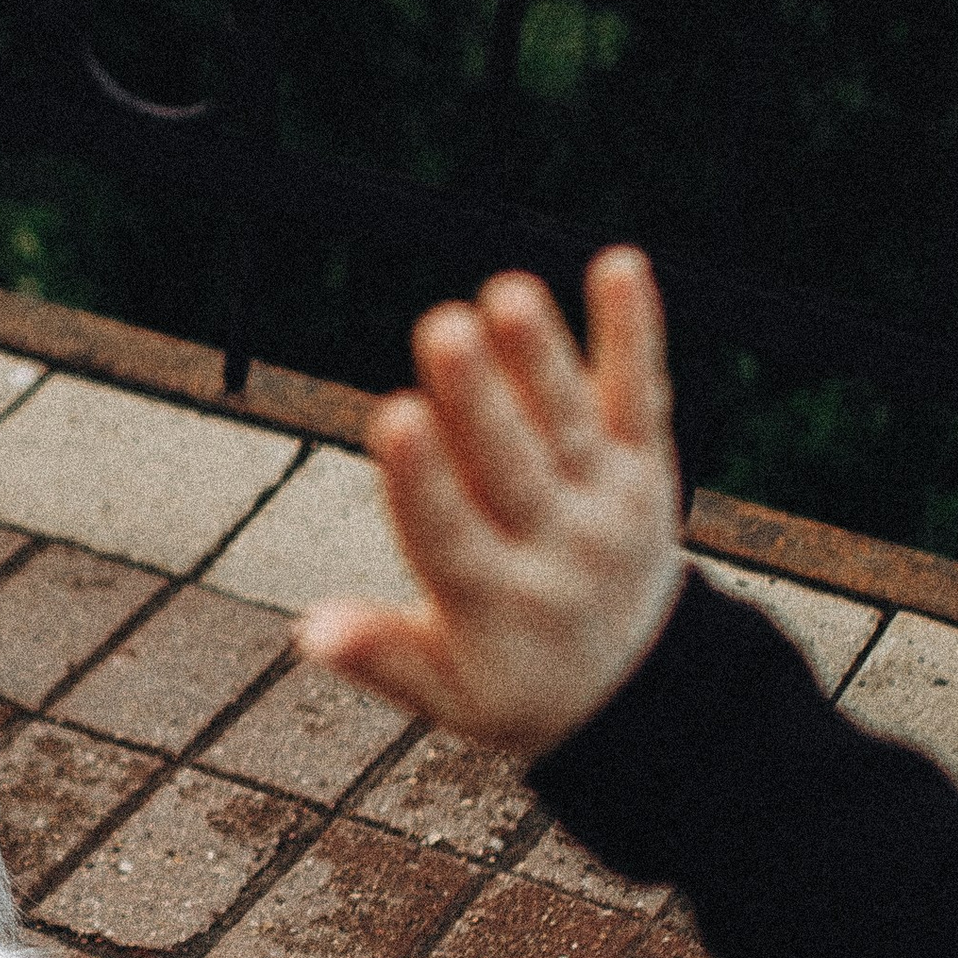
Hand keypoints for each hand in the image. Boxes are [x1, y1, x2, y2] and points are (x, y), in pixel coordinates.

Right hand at [298, 245, 684, 764]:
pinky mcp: (648, 468)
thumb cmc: (513, 680)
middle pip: (511, 467)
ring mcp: (608, 506)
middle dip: (477, 398)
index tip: (394, 418)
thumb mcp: (444, 693)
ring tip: (508, 291)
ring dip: (540, 355)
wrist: (642, 693)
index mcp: (493, 605)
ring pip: (571, 425)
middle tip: (443, 327)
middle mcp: (557, 551)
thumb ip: (379, 654)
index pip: (450, 536)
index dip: (421, 477)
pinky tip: (619, 265)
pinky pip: (641, 396)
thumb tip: (309, 631)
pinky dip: (631, 332)